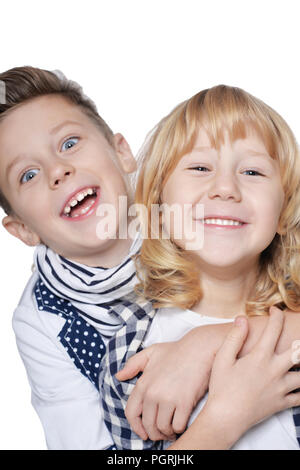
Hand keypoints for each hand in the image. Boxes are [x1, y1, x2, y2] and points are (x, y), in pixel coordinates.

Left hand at [115, 327, 217, 440]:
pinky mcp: (185, 402)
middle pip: (148, 425)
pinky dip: (179, 429)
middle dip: (154, 433)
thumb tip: (119, 376)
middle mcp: (153, 393)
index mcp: (143, 383)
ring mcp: (168, 398)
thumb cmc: (177, 350)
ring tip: (172, 429)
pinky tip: (182, 424)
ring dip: (167, 432)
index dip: (136, 427)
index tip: (143, 432)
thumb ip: (133, 364)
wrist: (200, 347)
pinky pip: (178, 426)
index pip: (131, 413)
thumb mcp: (151, 352)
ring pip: (162, 428)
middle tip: (162, 432)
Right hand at [201, 307, 299, 445]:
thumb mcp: (223, 359)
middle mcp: (274, 371)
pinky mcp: (281, 403)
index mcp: (260, 357)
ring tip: (298, 358)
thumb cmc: (222, 387)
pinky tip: (298, 385)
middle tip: (297, 336)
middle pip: (298, 351)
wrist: (226, 417)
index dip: (277, 316)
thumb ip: (235, 337)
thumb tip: (242, 319)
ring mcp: (280, 388)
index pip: (274, 330)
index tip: (276, 311)